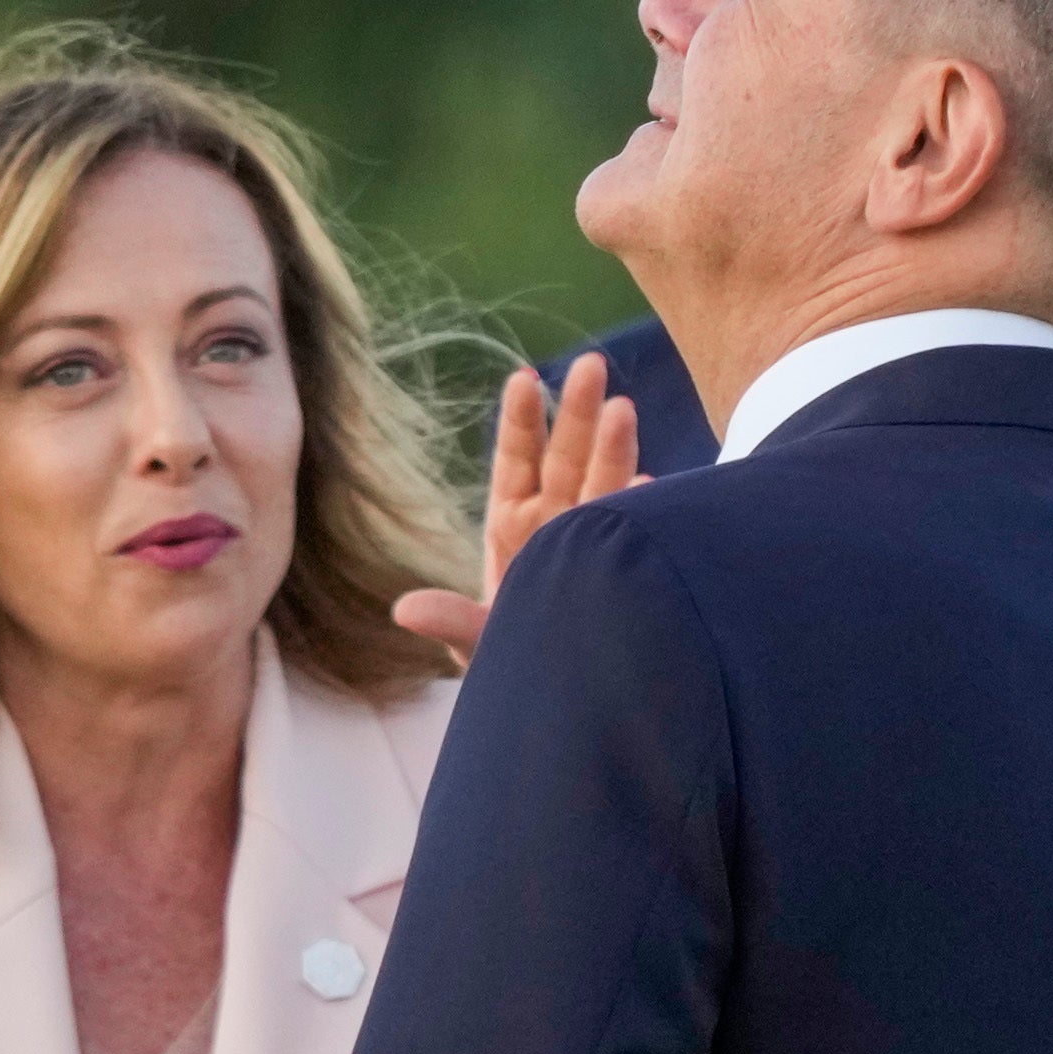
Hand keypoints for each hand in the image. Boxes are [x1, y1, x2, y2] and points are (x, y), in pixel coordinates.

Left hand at [392, 354, 642, 669]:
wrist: (562, 688)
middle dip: (579, 411)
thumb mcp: (475, 640)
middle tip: (593, 365)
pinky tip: (647, 485)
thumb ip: (450, 621)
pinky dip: (639, 506)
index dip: (521, 420)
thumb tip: (405, 609)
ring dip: (615, 448)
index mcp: (513, 524)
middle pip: (569, 456)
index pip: (517, 460)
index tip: (524, 377)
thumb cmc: (514, 657)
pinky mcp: (625, 558)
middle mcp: (556, 521)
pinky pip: (632, 527)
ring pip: (605, 483)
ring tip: (624, 410)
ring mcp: (595, 536)